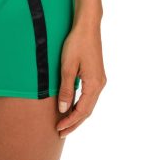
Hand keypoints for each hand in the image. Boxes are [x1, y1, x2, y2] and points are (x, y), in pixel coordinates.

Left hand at [56, 21, 105, 137]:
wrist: (88, 26)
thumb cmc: (76, 43)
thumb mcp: (67, 66)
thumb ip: (66, 89)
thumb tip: (63, 109)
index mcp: (94, 85)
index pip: (82, 111)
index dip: (70, 122)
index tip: (58, 129)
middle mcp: (100, 84)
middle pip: (87, 111)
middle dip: (74, 123)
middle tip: (61, 132)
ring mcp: (99, 79)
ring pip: (89, 104)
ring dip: (77, 115)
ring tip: (65, 123)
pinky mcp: (96, 74)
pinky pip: (89, 95)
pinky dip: (80, 104)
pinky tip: (72, 106)